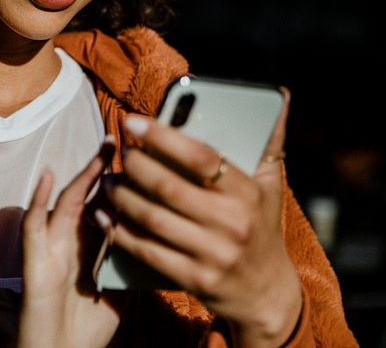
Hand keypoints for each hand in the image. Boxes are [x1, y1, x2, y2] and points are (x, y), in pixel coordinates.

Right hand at [15, 140, 124, 347]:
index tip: (142, 160)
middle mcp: (71, 243)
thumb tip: (161, 244)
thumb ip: (130, 267)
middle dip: (102, 171)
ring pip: (65, 205)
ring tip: (98, 153)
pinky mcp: (34, 263)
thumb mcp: (119, 294)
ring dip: (80, 177)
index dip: (121, 184)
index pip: (108, 208)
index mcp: (91, 249)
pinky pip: (33, 228)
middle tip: (120, 142)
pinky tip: (46, 180)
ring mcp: (52, 250)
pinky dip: (37, 203)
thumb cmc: (86, 331)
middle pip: (88, 199)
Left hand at [98, 108, 301, 347]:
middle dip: (136, 165)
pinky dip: (121, 232)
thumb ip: (269, 139)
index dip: (163, 136)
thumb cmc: (262, 225)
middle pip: (169, 187)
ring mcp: (212, 254)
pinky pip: (147, 251)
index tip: (133, 120)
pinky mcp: (194, 279)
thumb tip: (280, 94)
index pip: (201, 158)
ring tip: (109, 180)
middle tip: (119, 151)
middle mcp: (231, 224)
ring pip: (153, 219)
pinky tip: (105, 216)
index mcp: (247, 194)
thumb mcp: (270, 184)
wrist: (266, 293)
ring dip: (123, 196)